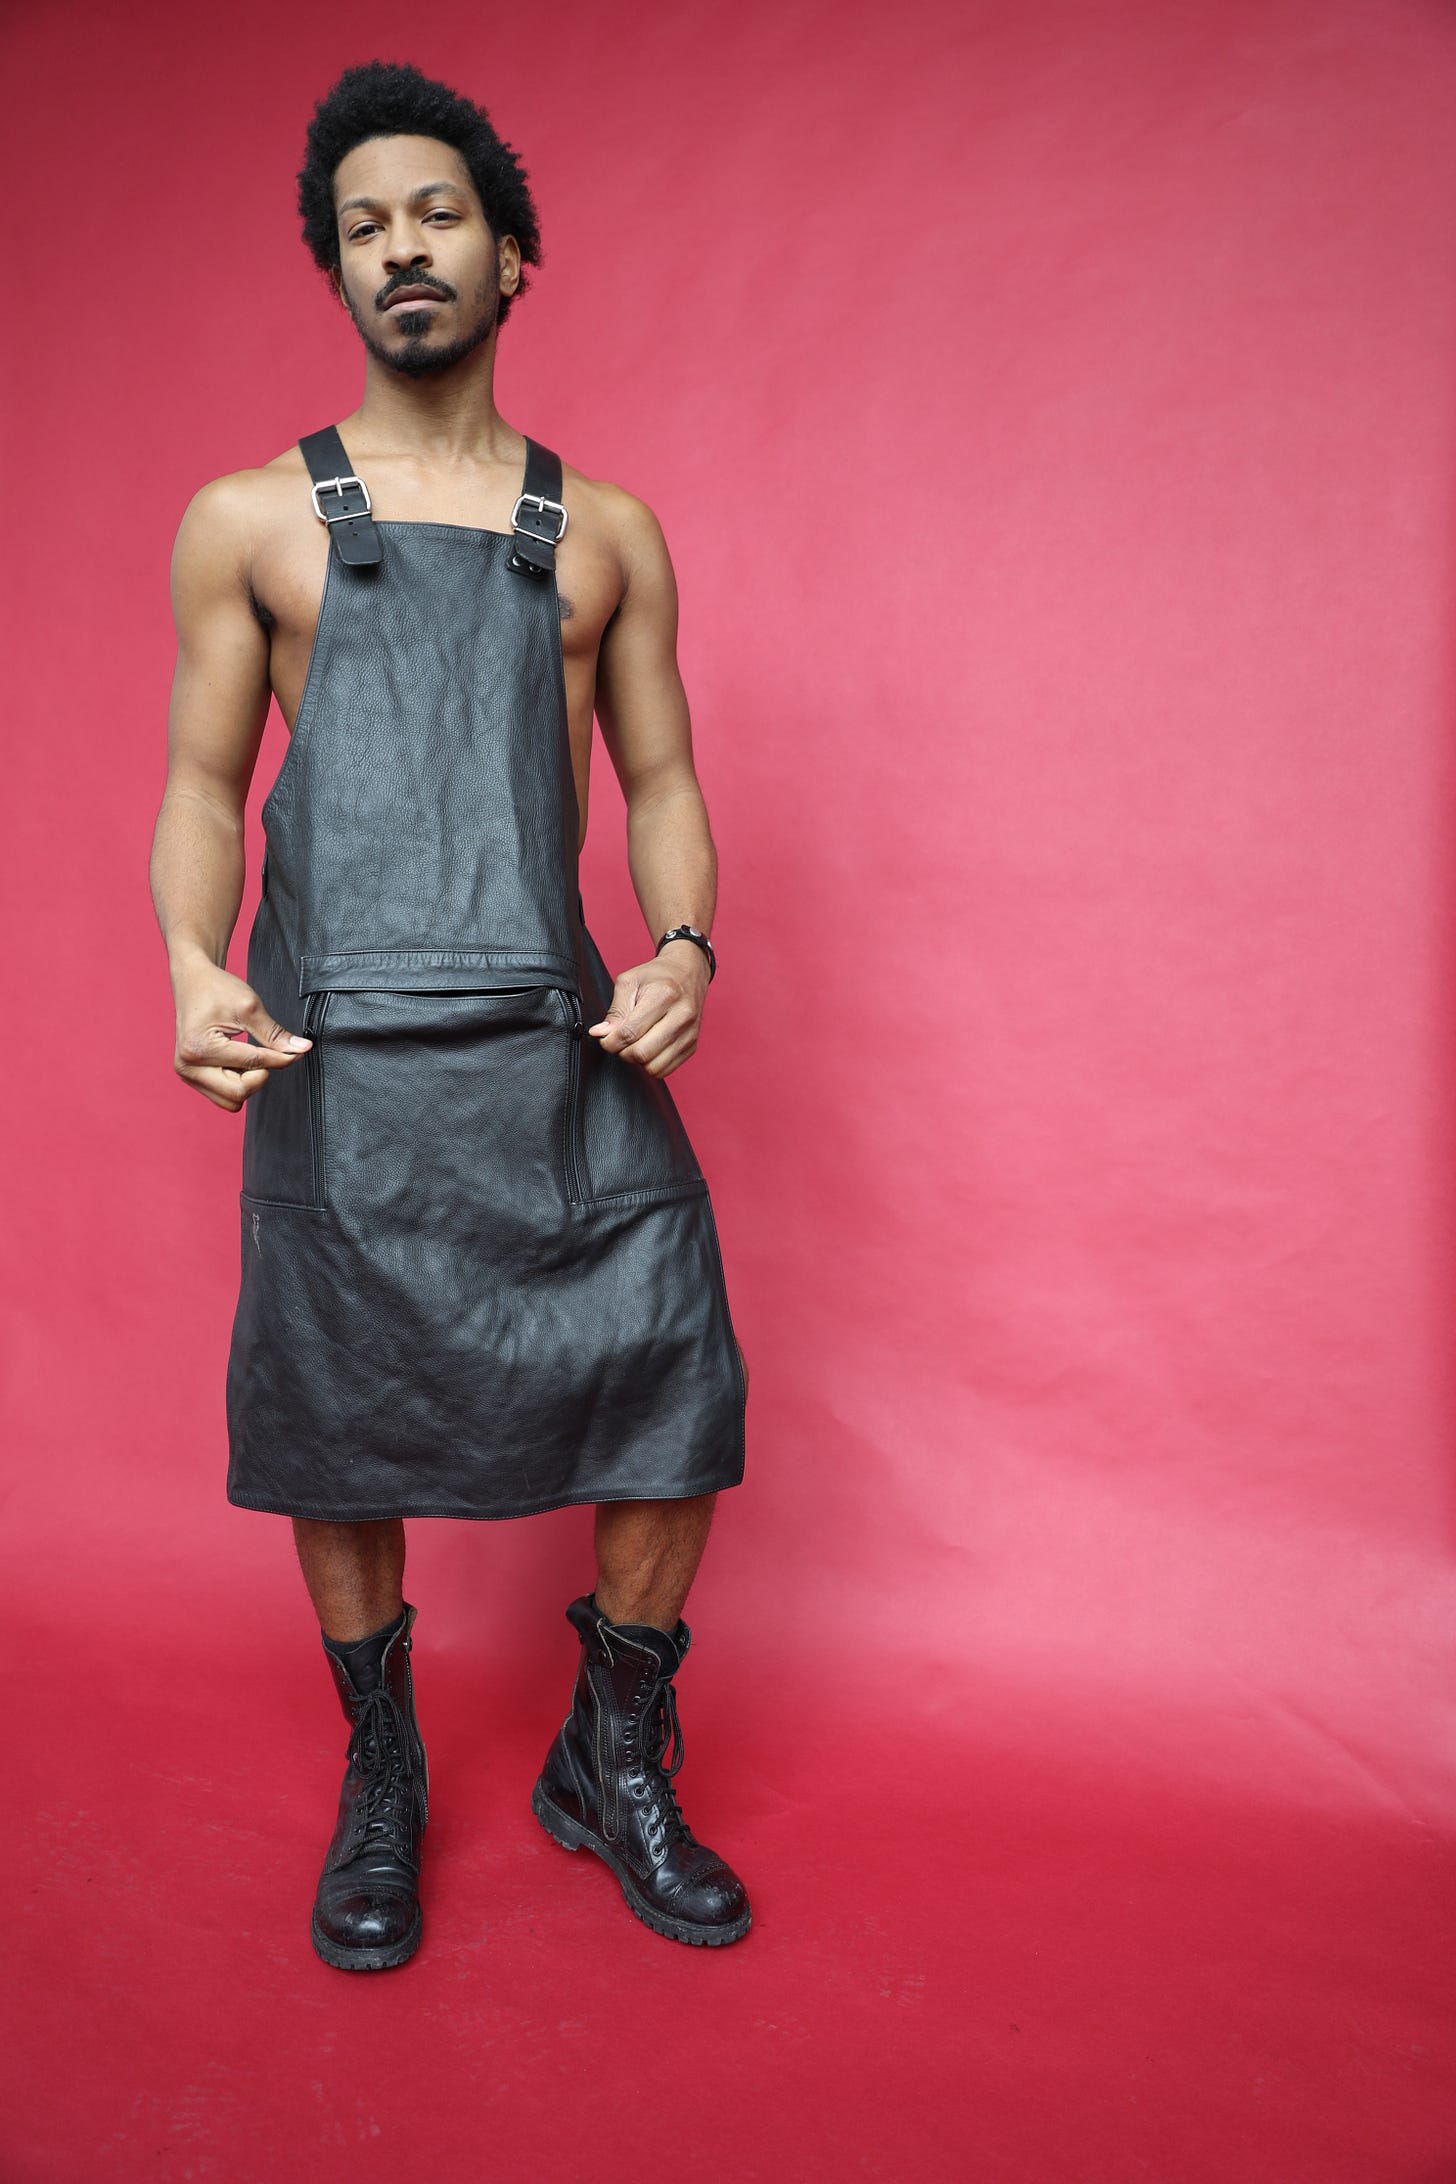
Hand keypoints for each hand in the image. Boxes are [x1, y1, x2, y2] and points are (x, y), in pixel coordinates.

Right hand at [172, 962, 312, 1112]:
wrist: (193, 981)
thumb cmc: (215, 989)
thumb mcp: (249, 1007)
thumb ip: (275, 1034)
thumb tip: (301, 1048)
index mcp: (200, 1048)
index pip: (252, 1064)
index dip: (281, 1059)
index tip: (296, 1052)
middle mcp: (188, 1066)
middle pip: (239, 1093)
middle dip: (259, 1076)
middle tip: (266, 1054)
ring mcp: (187, 1073)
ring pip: (231, 1100)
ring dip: (247, 1082)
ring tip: (248, 1055)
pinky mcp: (191, 1076)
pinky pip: (223, 1094)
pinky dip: (236, 1082)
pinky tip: (237, 1060)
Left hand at [587, 944, 709, 1078]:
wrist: (688, 972)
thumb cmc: (657, 976)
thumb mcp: (629, 982)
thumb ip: (615, 1011)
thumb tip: (600, 1034)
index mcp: (664, 995)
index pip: (630, 1033)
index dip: (610, 1041)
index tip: (605, 1038)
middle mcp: (681, 1015)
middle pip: (642, 1053)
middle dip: (623, 1052)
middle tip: (619, 1041)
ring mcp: (689, 1032)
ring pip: (653, 1067)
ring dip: (637, 1060)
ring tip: (635, 1043)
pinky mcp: (692, 1045)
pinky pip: (665, 1070)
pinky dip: (651, 1064)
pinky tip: (648, 1048)